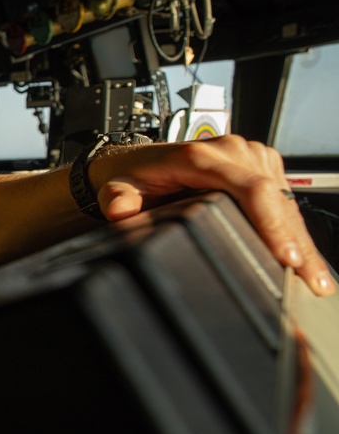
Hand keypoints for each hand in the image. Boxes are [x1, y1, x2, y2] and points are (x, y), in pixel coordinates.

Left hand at [91, 135, 334, 296]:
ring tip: (317, 280)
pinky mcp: (258, 166)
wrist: (132, 160)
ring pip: (284, 201)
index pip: (250, 189)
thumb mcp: (117, 187)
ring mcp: (248, 156)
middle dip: (296, 243)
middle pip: (275, 199)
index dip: (272, 224)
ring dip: (302, 241)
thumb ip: (117, 199)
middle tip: (312, 282)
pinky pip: (282, 199)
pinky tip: (306, 259)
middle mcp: (230, 151)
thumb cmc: (130, 175)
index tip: (286, 256)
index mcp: (202, 156)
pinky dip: (294, 230)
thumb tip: (121, 211)